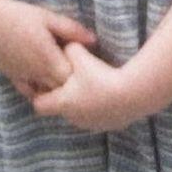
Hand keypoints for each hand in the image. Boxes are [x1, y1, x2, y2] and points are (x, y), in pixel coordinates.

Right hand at [0, 0, 94, 95]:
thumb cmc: (19, 15)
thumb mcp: (48, 17)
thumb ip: (72, 30)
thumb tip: (95, 40)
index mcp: (48, 58)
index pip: (72, 78)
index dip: (80, 74)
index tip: (85, 64)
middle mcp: (36, 72)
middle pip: (60, 89)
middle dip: (69, 85)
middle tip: (78, 74)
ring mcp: (23, 77)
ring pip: (44, 93)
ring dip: (54, 89)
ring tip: (62, 79)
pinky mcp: (13, 77)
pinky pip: (29, 92)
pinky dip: (38, 90)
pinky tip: (44, 83)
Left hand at [32, 43, 147, 133]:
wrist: (132, 94)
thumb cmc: (100, 75)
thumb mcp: (80, 55)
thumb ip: (68, 49)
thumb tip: (67, 46)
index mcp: (63, 103)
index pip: (38, 105)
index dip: (39, 93)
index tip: (45, 82)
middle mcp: (74, 118)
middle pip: (61, 109)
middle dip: (64, 95)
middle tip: (72, 79)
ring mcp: (92, 124)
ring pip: (80, 113)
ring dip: (82, 102)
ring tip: (93, 85)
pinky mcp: (109, 126)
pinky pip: (98, 116)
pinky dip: (99, 106)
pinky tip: (109, 92)